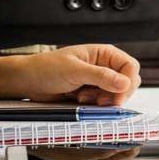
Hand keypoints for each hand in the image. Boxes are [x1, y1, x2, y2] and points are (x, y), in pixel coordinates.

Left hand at [0, 44, 140, 105]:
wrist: (28, 82)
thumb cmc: (46, 68)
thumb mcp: (75, 71)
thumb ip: (101, 76)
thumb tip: (124, 83)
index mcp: (104, 54)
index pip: (130, 67)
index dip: (128, 82)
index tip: (119, 97)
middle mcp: (105, 66)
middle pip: (128, 83)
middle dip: (116, 94)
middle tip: (100, 101)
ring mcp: (99, 81)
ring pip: (117, 95)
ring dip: (103, 101)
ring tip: (83, 98)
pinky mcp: (92, 93)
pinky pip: (105, 102)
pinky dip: (95, 105)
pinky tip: (80, 100)